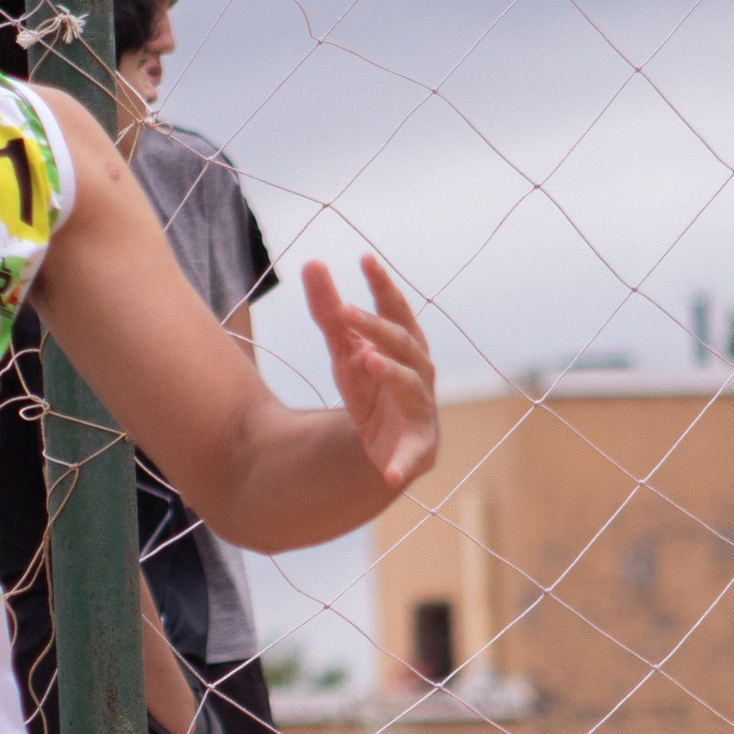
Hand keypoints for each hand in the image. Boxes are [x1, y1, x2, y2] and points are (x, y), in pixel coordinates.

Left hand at [304, 256, 437, 499]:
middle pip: (403, 345)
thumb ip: (329, 311)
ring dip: (392, 375)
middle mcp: (419, 373)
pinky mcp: (418, 450)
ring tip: (366, 361)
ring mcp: (422, 410)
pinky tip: (390, 475)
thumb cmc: (371, 388)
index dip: (383, 286)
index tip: (364, 259)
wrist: (384, 446)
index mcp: (405, 346)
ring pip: (412, 387)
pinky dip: (403, 465)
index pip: (397, 311)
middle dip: (379, 329)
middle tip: (347, 312)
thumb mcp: (344, 351)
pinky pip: (411, 458)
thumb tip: (312, 263)